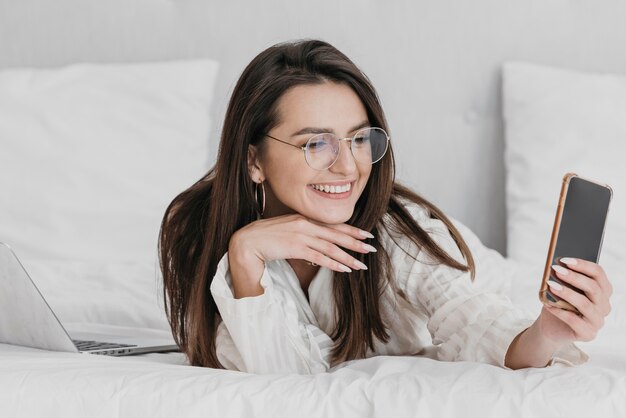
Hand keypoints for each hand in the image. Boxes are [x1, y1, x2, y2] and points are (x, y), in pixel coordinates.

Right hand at [228, 214, 375, 297]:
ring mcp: (301, 235)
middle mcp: (305, 224)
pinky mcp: (295, 247)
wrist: (247, 241)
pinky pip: (319, 257)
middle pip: (336, 235)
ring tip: (362, 264)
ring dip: (348, 257)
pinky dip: (334, 264)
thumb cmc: (266, 238)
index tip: (367, 234)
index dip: (351, 230)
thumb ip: (304, 234)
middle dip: (356, 242)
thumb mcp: (288, 230)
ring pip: (331, 247)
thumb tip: (317, 247)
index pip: (333, 225)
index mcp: (304, 218)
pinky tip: (345, 269)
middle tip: (372, 248)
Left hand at [539, 258, 612, 345]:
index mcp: (602, 290)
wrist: (551, 327)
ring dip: (566, 293)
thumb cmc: (559, 303)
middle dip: (573, 277)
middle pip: (593, 288)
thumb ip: (564, 278)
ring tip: (550, 285)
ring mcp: (598, 321)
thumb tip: (558, 266)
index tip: (564, 259)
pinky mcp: (588, 334)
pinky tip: (547, 304)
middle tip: (556, 270)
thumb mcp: (562, 288)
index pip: (599, 273)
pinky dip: (559, 311)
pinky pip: (574, 320)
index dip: (582, 265)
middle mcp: (604, 306)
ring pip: (585, 304)